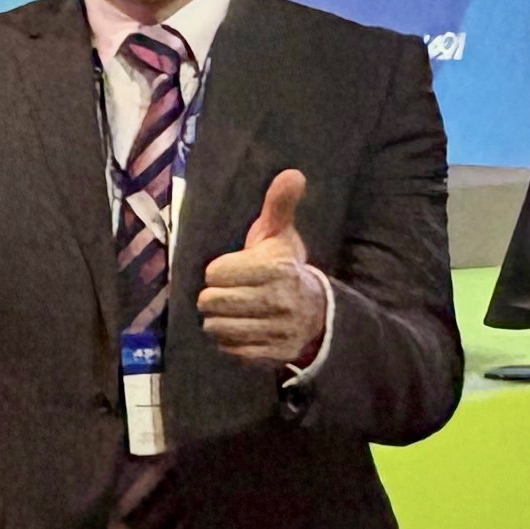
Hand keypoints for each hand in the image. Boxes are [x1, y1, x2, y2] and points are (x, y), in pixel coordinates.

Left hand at [198, 168, 330, 365]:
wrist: (319, 313)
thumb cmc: (286, 268)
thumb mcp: (281, 235)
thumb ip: (279, 205)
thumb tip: (293, 174)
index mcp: (275, 269)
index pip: (215, 273)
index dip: (217, 270)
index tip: (230, 269)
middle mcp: (276, 301)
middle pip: (211, 301)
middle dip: (213, 295)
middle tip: (227, 292)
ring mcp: (275, 331)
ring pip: (216, 327)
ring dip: (218, 320)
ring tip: (233, 310)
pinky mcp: (271, 354)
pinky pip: (229, 349)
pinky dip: (229, 341)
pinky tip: (241, 329)